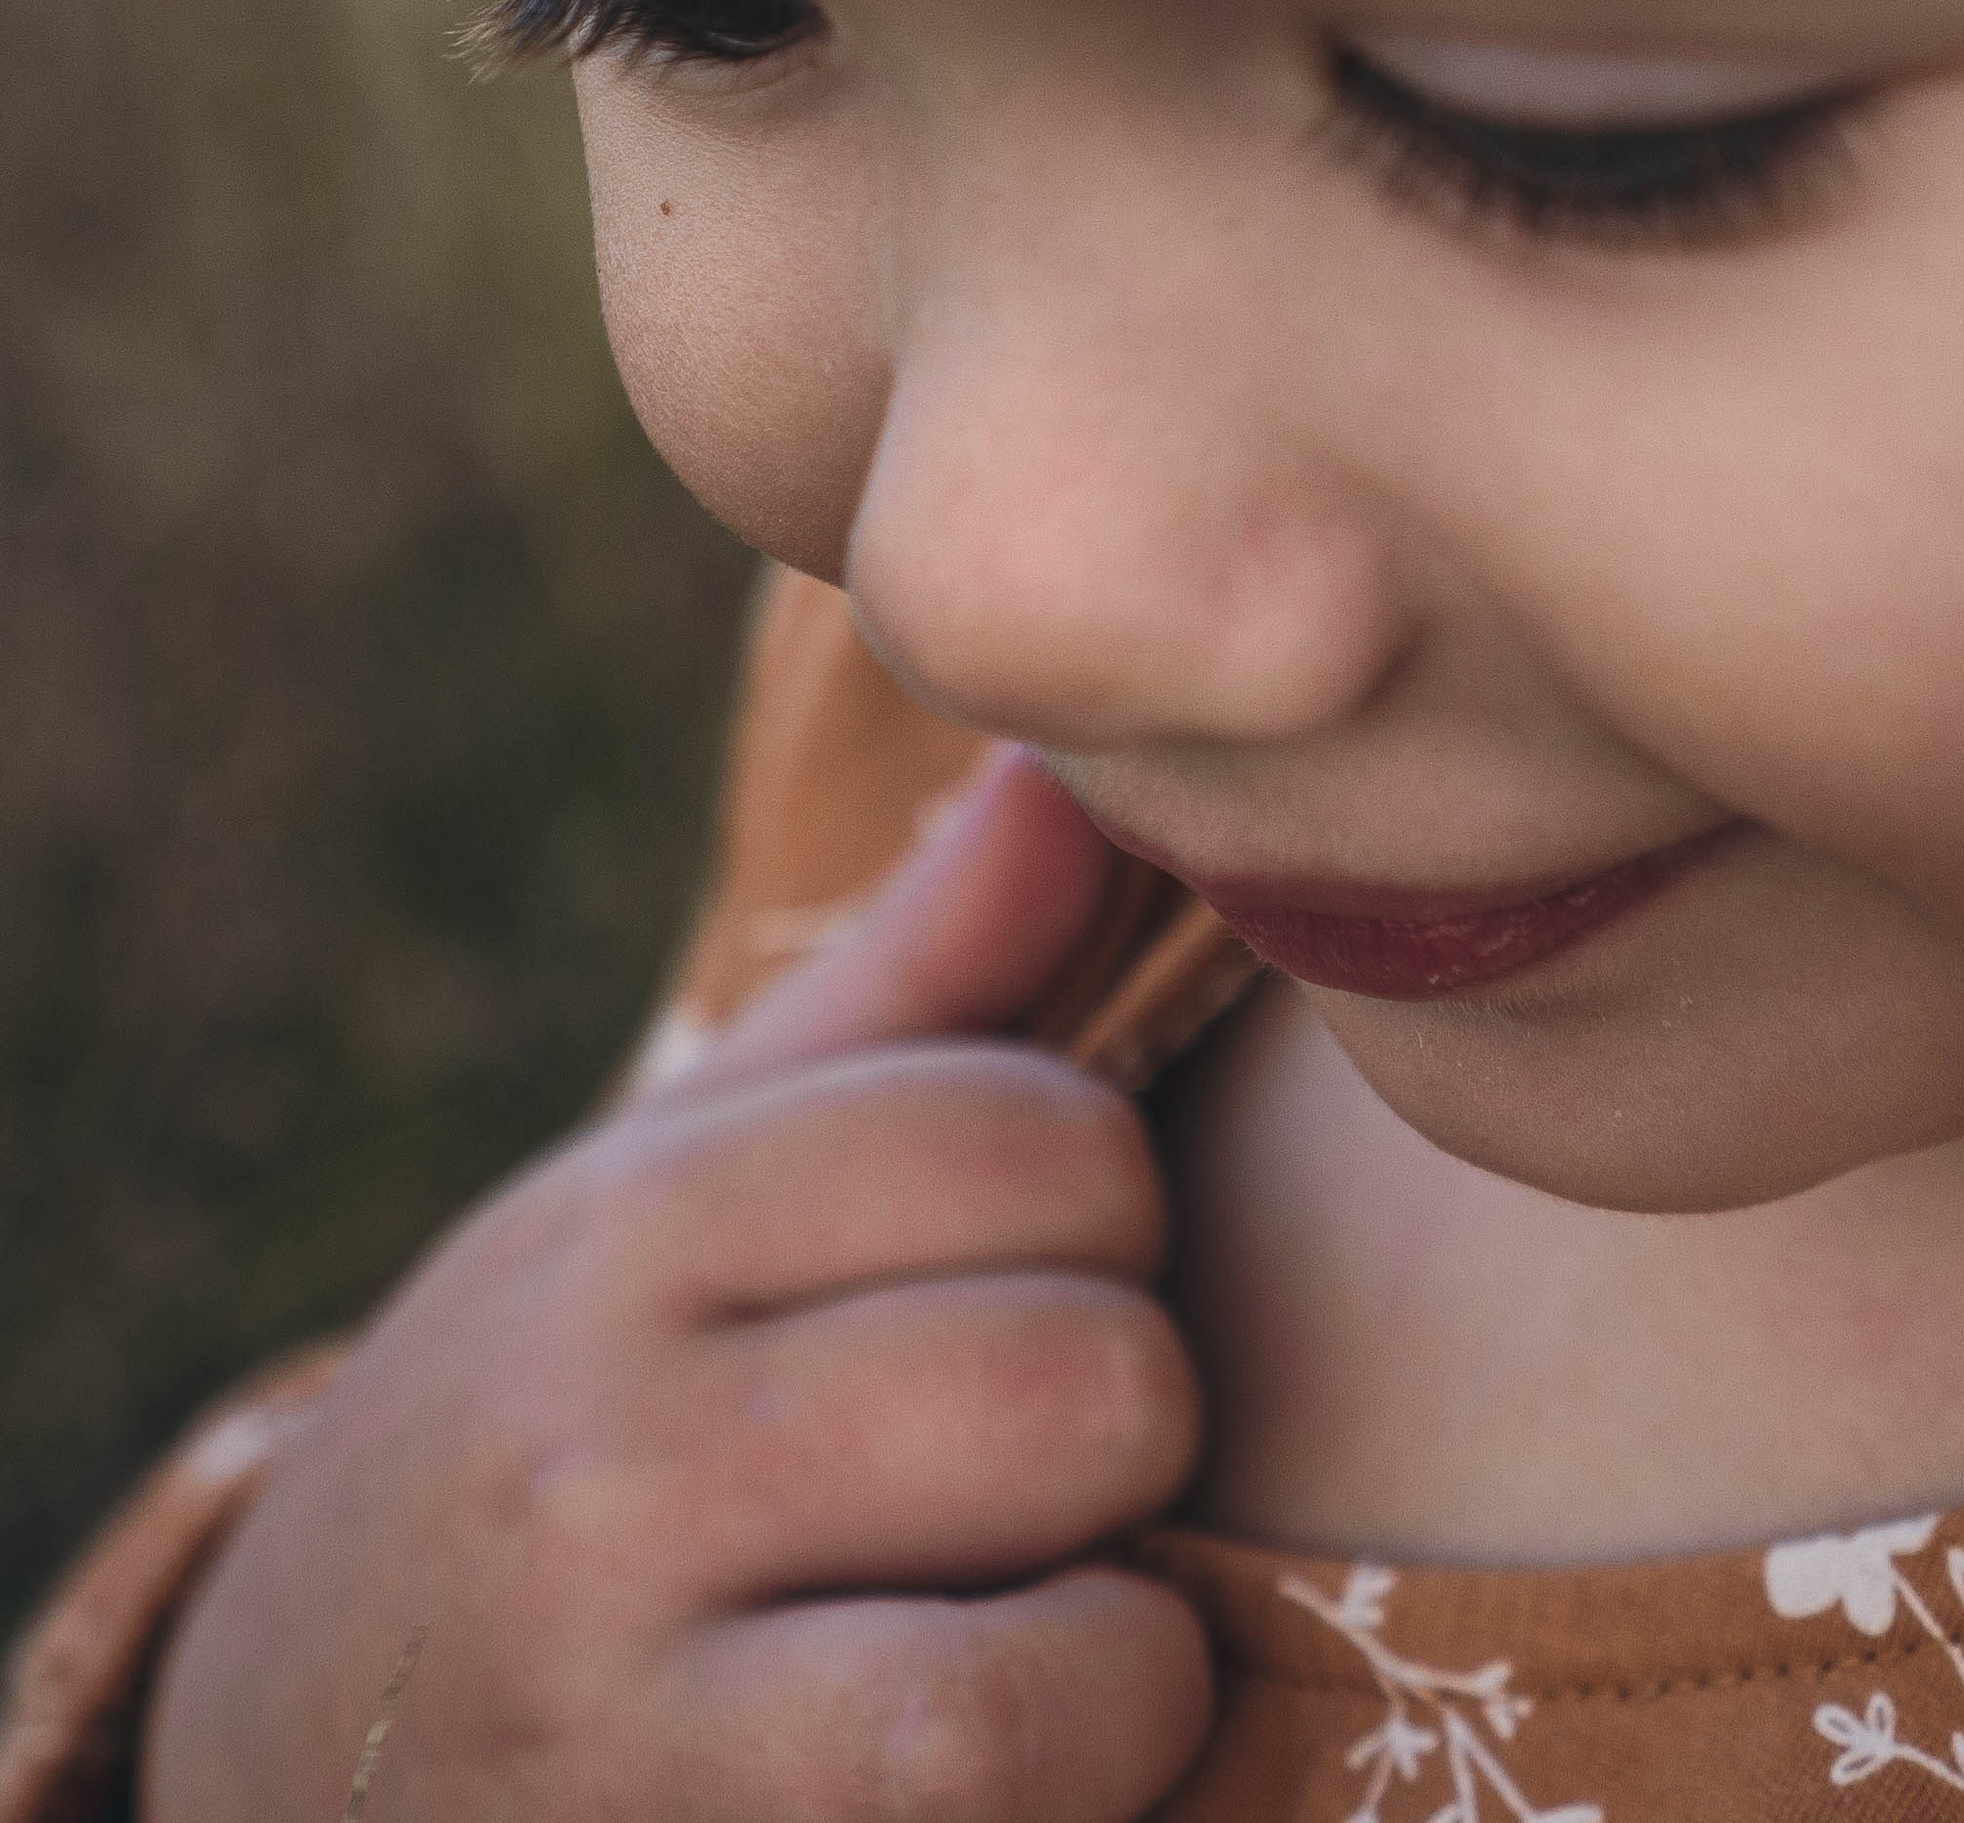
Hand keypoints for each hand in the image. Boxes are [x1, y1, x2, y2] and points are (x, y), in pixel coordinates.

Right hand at [140, 748, 1213, 1822]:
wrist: (300, 1783)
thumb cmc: (577, 1452)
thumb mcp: (687, 1210)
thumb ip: (914, 999)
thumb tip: (1078, 774)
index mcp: (629, 1224)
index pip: (1031, 1125)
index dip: (1099, 1214)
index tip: (1024, 1289)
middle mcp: (599, 1425)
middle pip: (1089, 1343)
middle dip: (1120, 1408)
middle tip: (1029, 1473)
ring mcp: (616, 1660)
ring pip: (1077, 1541)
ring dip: (1129, 1595)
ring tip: (1033, 1601)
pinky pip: (1000, 1744)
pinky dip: (1095, 1738)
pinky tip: (1028, 1742)